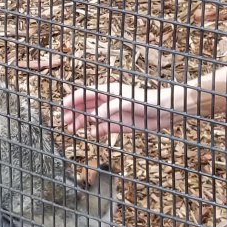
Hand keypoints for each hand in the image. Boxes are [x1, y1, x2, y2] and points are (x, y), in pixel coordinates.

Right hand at [61, 83, 179, 135]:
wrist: (163, 113)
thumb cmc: (148, 101)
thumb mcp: (126, 102)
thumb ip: (108, 109)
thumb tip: (92, 117)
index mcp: (108, 92)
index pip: (85, 94)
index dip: (72, 100)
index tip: (63, 107)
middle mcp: (107, 102)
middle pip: (84, 106)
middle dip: (73, 113)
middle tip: (65, 123)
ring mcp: (111, 114)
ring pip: (90, 117)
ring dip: (81, 123)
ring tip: (73, 130)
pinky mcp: (118, 125)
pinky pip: (102, 128)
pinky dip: (95, 131)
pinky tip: (91, 134)